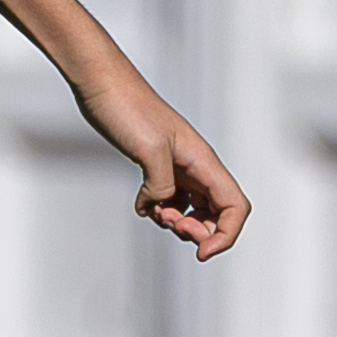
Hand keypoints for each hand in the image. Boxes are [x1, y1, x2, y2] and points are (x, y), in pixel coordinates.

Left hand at [84, 79, 250, 260]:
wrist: (102, 84)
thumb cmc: (127, 108)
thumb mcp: (148, 150)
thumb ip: (163, 185)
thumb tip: (162, 206)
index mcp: (203, 161)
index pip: (234, 207)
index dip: (225, 235)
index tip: (200, 251)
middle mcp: (196, 166)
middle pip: (218, 214)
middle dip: (199, 232)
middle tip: (169, 224)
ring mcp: (178, 167)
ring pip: (193, 209)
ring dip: (178, 223)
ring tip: (155, 213)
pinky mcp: (157, 166)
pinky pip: (169, 200)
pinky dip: (159, 210)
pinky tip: (143, 205)